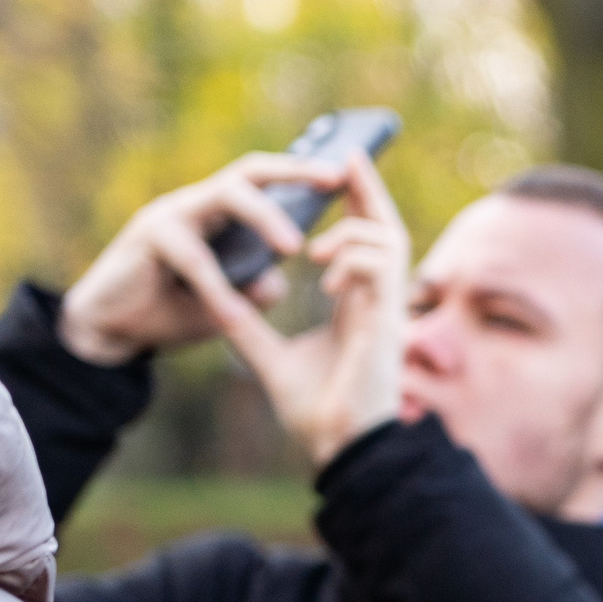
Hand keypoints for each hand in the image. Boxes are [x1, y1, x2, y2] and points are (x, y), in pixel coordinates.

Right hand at [56, 152, 346, 363]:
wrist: (111, 331)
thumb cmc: (172, 311)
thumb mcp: (228, 305)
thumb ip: (256, 290)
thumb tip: (276, 278)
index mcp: (218, 217)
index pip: (265, 183)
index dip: (303, 177)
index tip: (346, 177)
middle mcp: (195, 205)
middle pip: (249, 171)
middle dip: (293, 171)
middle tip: (333, 181)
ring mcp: (169, 215)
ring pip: (226, 196)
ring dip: (264, 218)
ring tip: (294, 246)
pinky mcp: (147, 238)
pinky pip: (192, 257)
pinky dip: (217, 289)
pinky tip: (233, 317)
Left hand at [189, 151, 410, 465]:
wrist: (336, 446)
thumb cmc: (314, 411)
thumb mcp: (267, 356)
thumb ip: (246, 326)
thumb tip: (213, 300)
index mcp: (357, 306)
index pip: (365, 240)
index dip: (355, 203)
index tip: (337, 172)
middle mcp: (378, 302)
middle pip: (386, 228)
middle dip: (368, 189)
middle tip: (347, 154)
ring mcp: (388, 311)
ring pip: (388, 240)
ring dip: (350, 231)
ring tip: (313, 251)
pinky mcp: (388, 323)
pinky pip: (379, 266)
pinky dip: (351, 259)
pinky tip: (325, 277)